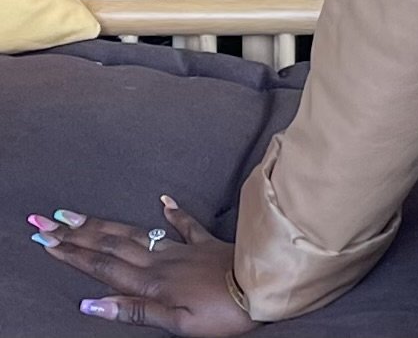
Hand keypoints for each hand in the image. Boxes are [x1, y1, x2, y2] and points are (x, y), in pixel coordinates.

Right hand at [27, 196, 256, 334]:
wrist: (265, 287)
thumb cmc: (221, 314)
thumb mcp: (175, 323)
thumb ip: (133, 310)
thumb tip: (91, 304)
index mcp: (152, 283)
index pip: (102, 266)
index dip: (72, 254)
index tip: (46, 240)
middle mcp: (163, 261)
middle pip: (112, 245)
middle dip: (77, 234)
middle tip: (47, 220)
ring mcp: (184, 249)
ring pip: (137, 233)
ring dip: (106, 224)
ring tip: (80, 214)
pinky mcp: (206, 244)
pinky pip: (186, 224)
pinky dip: (173, 212)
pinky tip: (163, 199)